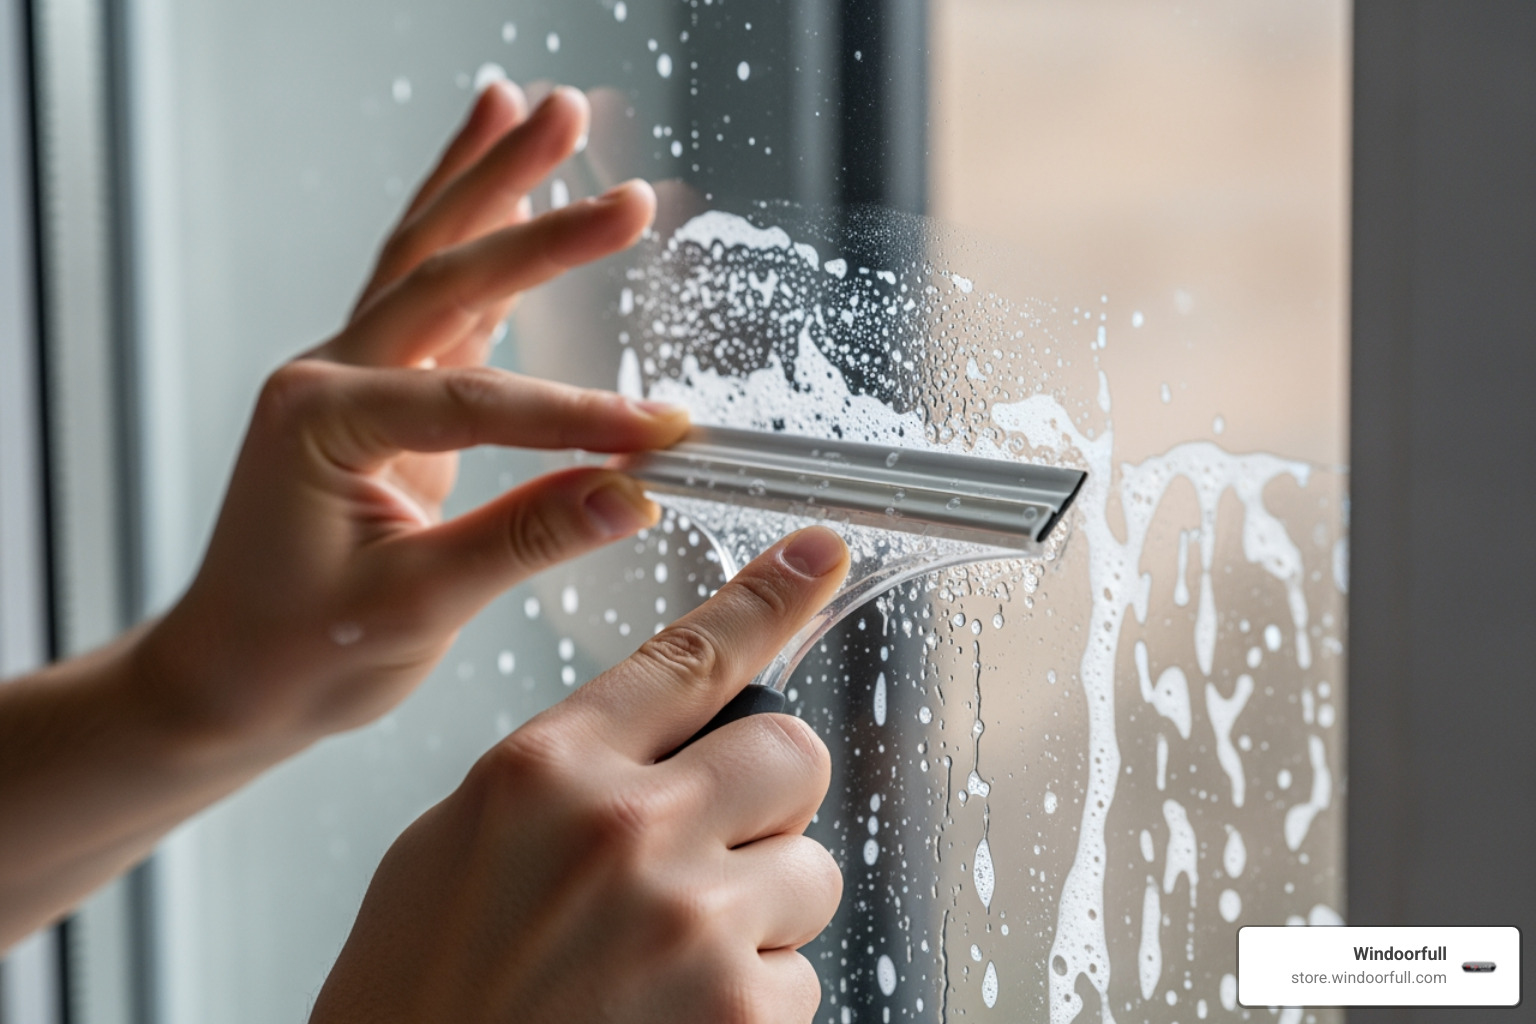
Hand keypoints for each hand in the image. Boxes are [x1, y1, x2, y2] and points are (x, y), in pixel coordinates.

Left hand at [138, 82, 687, 756]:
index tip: (662, 435)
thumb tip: (632, 493)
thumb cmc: (300, 651)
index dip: (575, 415)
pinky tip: (507, 183)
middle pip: (444, 270)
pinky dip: (473, 233)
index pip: (473, 400)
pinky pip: (432, 295)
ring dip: (491, 183)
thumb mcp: (414, 607)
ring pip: (430, 257)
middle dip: (531, 212)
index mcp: (323, 420)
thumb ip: (522, 540)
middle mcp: (328, 375)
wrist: (232, 675)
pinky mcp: (379, 395)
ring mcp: (350, 375)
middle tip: (615, 172)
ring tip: (546, 110)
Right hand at [311, 528, 850, 1023]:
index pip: (689, 656)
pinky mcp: (739, 1014)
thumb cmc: (420, 995)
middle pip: (791, 752)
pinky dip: (755, 997)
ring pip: (811, 873)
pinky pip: (802, 975)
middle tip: (721, 840)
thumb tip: (658, 741)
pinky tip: (675, 1016)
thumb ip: (563, 774)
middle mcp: (625, 831)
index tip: (820, 553)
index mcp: (545, 771)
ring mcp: (689, 924)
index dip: (768, 596)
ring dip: (762, 909)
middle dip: (772, 793)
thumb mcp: (456, 845)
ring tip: (673, 958)